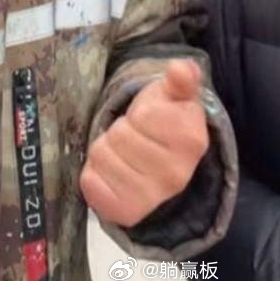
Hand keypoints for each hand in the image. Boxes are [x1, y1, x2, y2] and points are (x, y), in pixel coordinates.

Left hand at [80, 59, 208, 226]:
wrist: (164, 166)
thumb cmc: (166, 121)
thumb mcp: (175, 96)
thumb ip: (180, 79)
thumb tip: (181, 68)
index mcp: (190, 141)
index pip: (142, 116)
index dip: (140, 113)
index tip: (151, 120)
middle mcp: (175, 175)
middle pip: (118, 136)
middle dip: (121, 130)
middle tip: (135, 137)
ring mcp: (151, 198)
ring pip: (100, 156)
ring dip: (106, 149)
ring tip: (124, 154)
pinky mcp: (125, 212)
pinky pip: (90, 182)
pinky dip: (94, 173)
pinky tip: (113, 173)